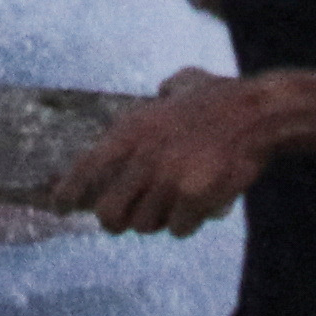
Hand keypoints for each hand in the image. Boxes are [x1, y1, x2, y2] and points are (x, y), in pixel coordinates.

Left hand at [53, 69, 280, 237]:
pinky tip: (200, 205)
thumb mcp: (178, 86)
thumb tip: (158, 94)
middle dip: (117, 220)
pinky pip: (178, 229)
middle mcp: (143, 157)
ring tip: (176, 201)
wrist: (257, 113)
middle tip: (128, 217)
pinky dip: (187, 223)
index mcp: (132, 129)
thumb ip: (160, 97)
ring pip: (146, 226)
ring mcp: (168, 180)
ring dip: (159, 219)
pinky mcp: (193, 199)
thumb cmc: (219, 98)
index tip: (58, 206)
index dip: (68, 191)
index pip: (86, 167)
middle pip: (110, 215)